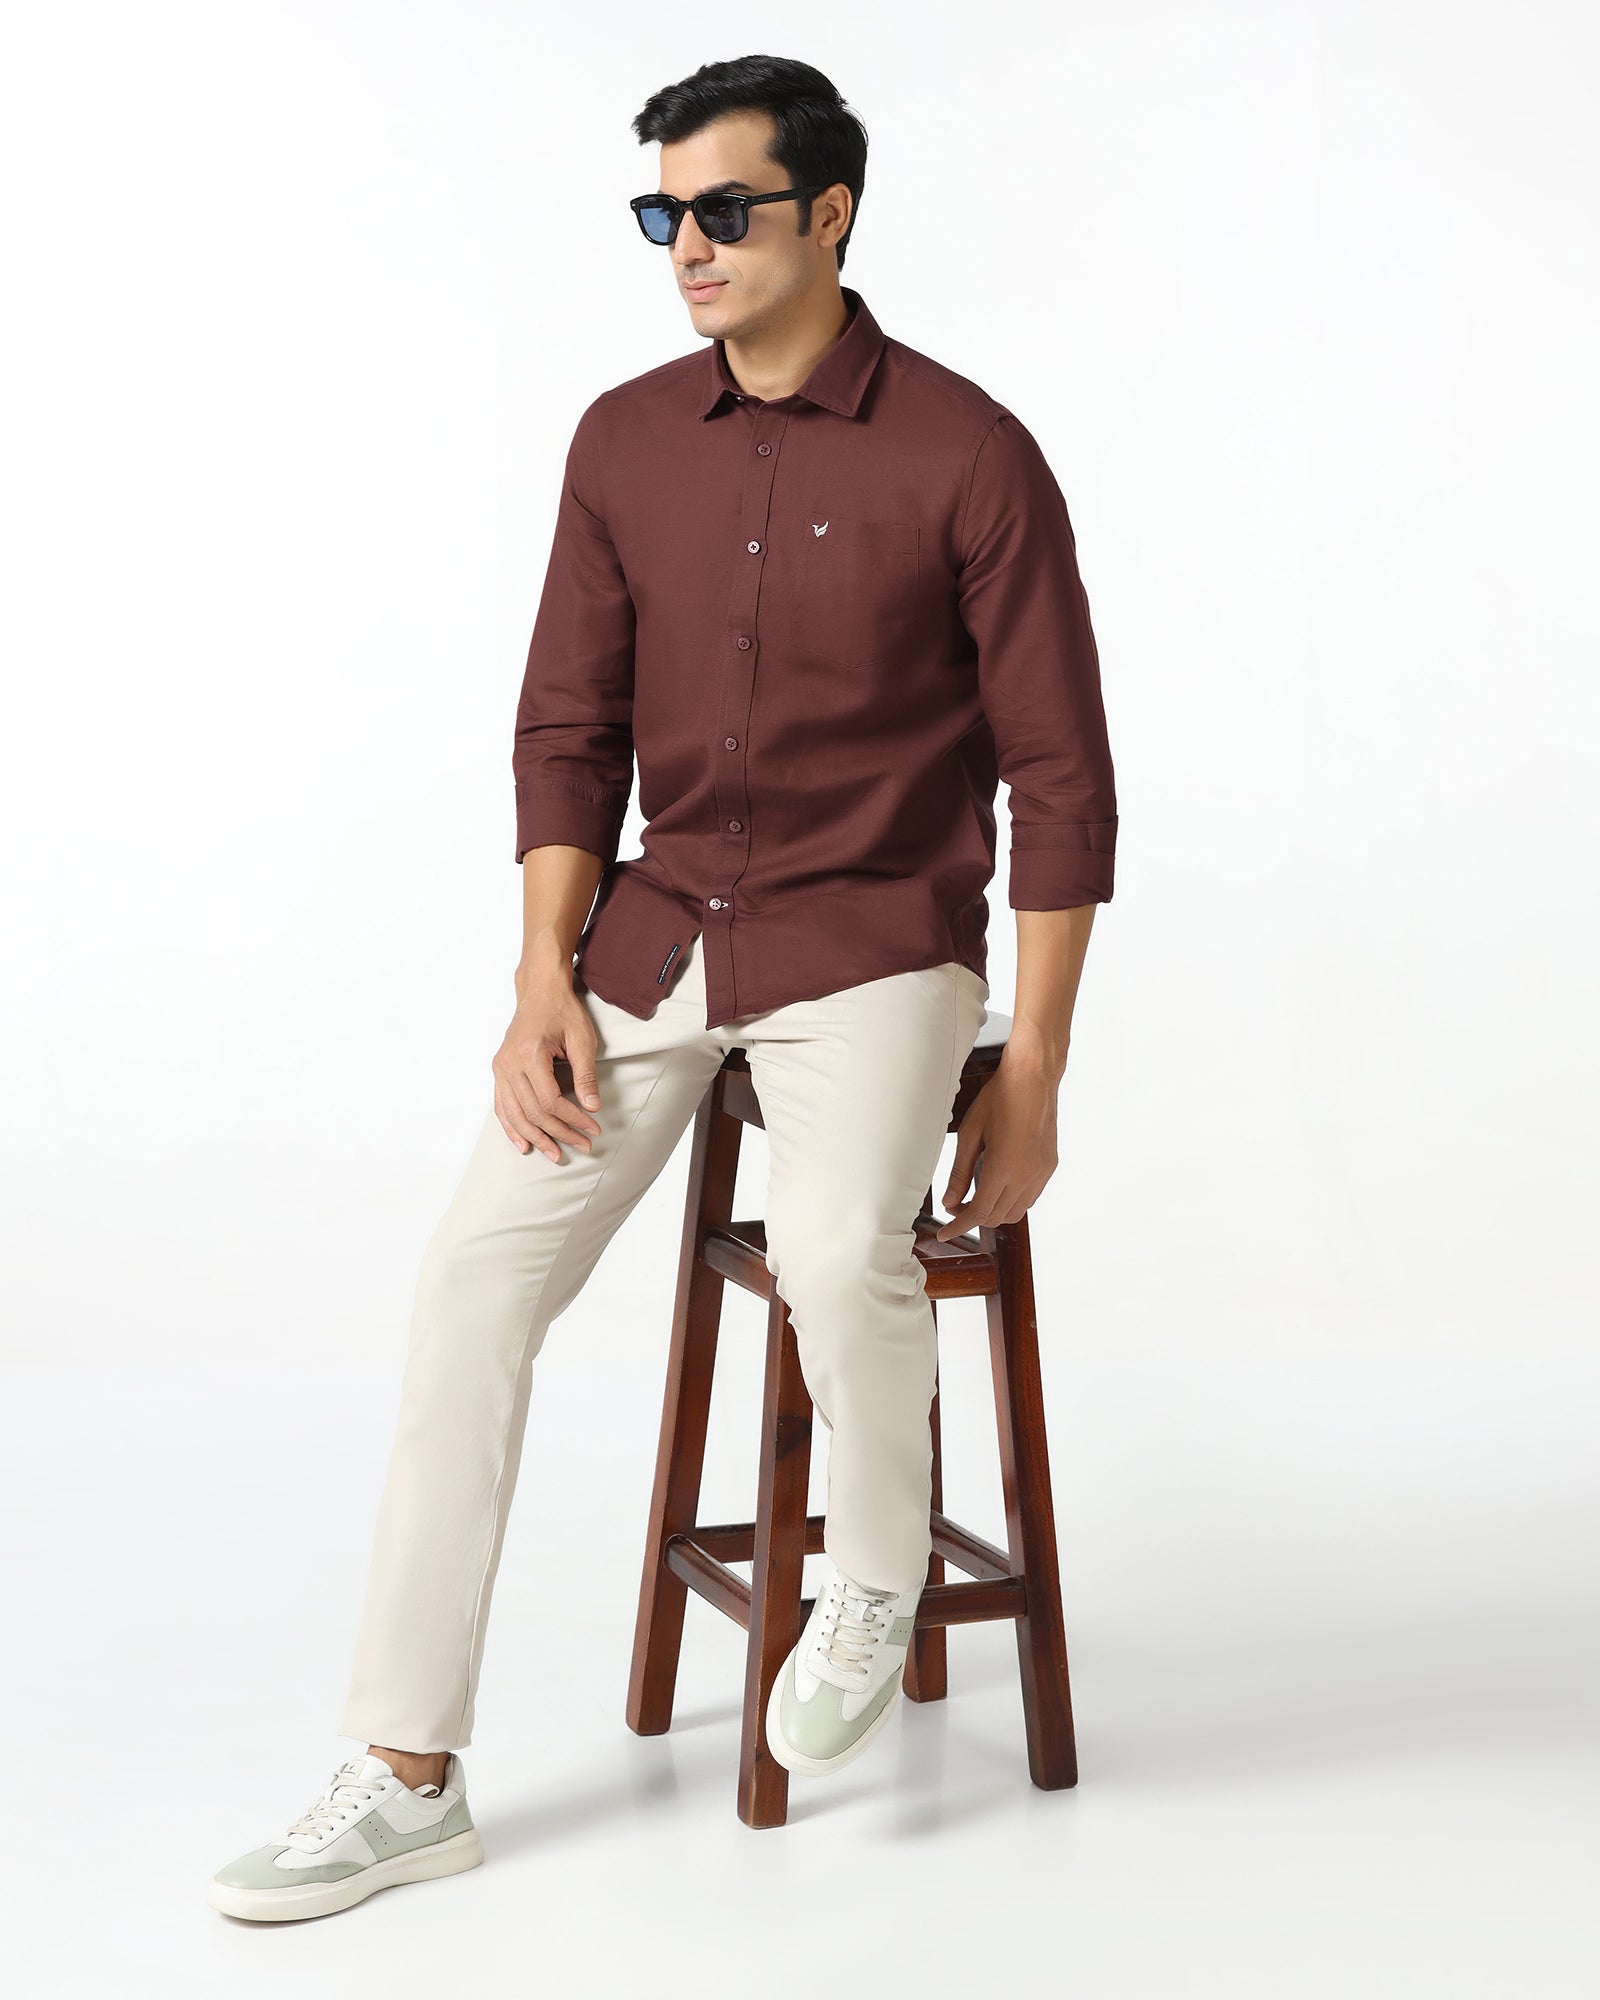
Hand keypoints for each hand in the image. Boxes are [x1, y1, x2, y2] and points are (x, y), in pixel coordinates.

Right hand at [492, 974, 603, 1161]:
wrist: (539, 990)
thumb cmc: (562, 1010)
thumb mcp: (582, 1040)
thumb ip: (586, 1075)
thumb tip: (592, 1107)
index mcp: (530, 1055)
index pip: (551, 1101)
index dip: (573, 1120)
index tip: (593, 1128)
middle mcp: (509, 1064)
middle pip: (533, 1112)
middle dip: (559, 1133)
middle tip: (582, 1145)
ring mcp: (500, 1067)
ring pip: (514, 1114)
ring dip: (536, 1137)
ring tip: (555, 1154)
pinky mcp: (499, 1070)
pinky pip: (501, 1106)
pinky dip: (511, 1127)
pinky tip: (523, 1144)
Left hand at [934, 1056, 1060, 1242]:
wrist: (1033, 1078)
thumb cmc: (1000, 1098)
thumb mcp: (970, 1134)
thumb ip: (959, 1172)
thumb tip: (950, 1201)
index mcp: (1004, 1167)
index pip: (980, 1212)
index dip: (959, 1226)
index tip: (946, 1233)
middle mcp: (1026, 1175)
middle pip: (997, 1216)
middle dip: (974, 1216)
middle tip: (956, 1203)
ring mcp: (1041, 1172)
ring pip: (1016, 1212)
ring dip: (994, 1211)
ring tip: (976, 1194)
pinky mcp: (1049, 1166)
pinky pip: (1030, 1198)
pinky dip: (1011, 1201)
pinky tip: (999, 1185)